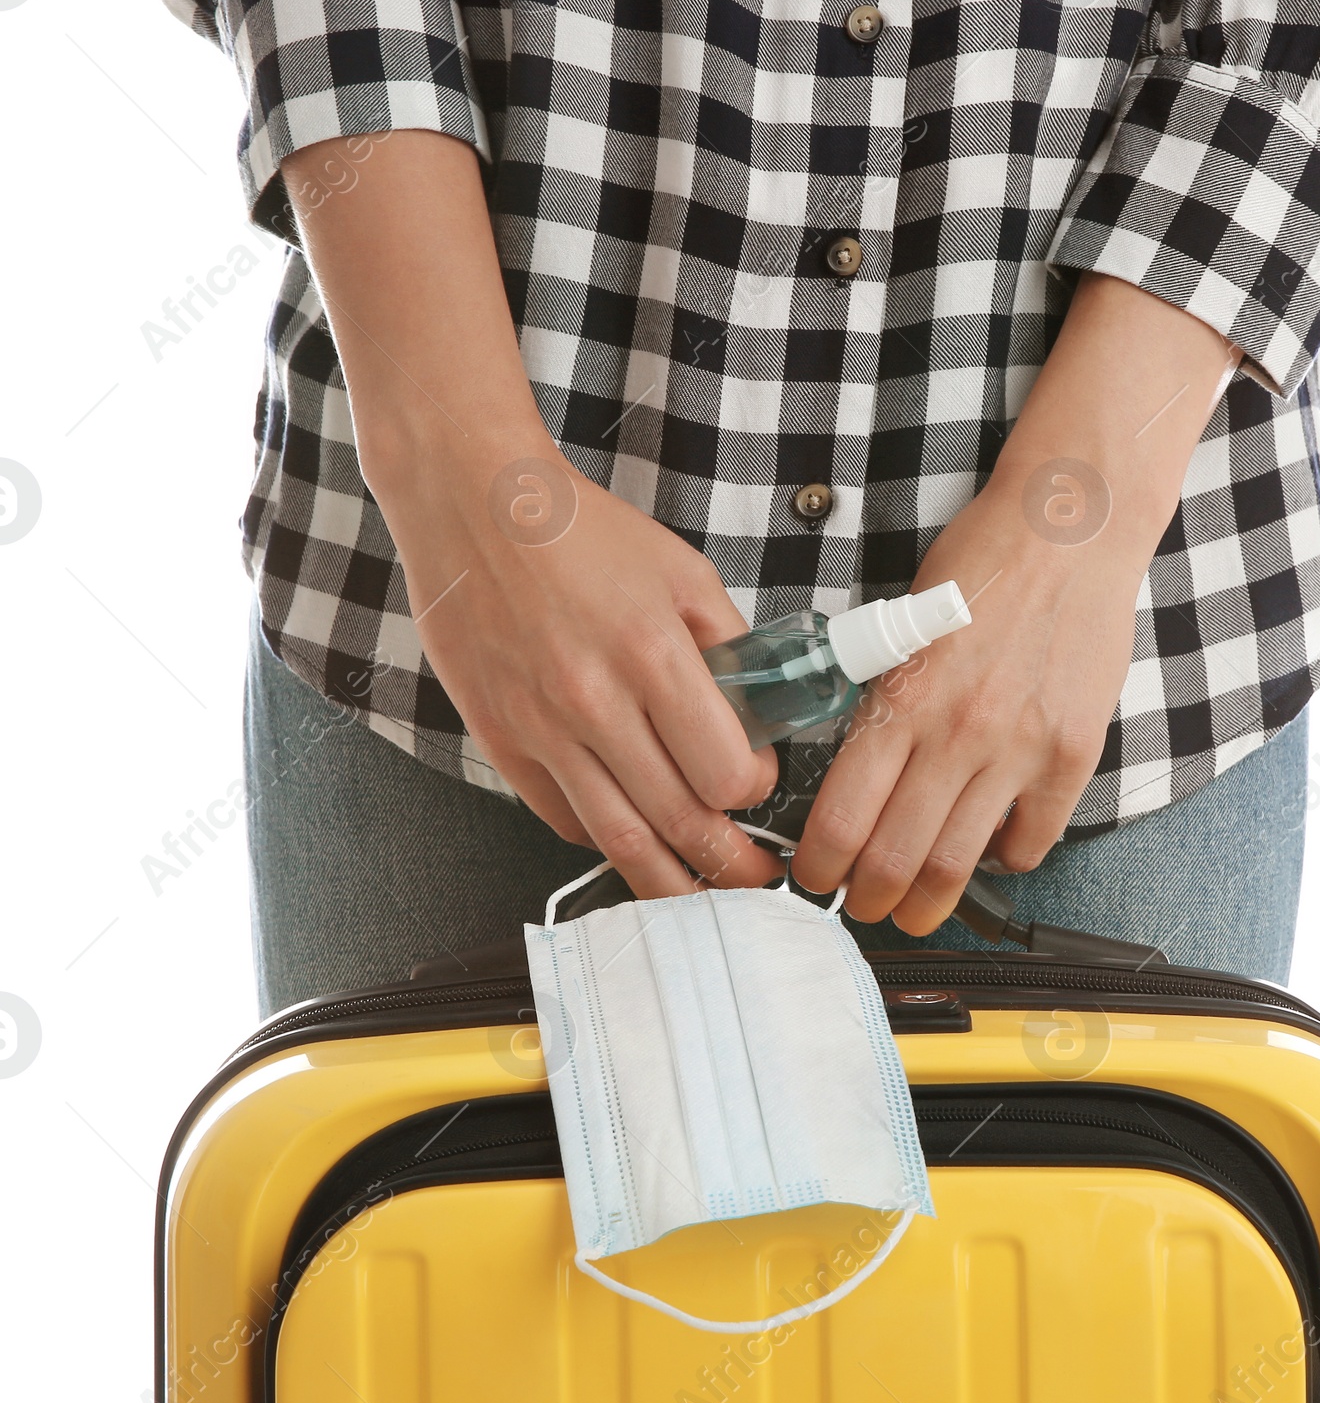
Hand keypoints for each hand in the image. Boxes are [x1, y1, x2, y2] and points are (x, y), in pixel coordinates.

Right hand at [279, 130, 781, 898]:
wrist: (473, 506)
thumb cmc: (583, 533)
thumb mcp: (682, 572)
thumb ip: (729, 647)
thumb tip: (763, 716)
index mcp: (650, 654)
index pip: (723, 771)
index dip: (754, 790)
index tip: (759, 783)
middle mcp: (593, 702)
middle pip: (678, 821)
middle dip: (730, 863)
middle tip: (757, 880)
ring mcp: (540, 729)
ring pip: (618, 839)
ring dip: (670, 882)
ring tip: (704, 896)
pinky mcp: (501, 742)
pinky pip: (562, 818)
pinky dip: (604, 839)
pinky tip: (633, 839)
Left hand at [789, 476, 1143, 931]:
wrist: (1070, 529)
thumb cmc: (980, 566)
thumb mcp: (901, 630)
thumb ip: (881, 703)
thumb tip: (857, 774)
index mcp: (901, 700)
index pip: (841, 818)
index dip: (820, 868)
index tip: (815, 879)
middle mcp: (956, 733)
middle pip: (895, 858)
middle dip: (867, 901)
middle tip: (861, 908)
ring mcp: (1019, 748)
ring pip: (960, 863)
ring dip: (928, 903)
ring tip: (915, 912)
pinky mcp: (1072, 753)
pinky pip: (1033, 840)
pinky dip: (1006, 861)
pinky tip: (990, 852)